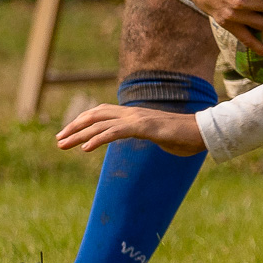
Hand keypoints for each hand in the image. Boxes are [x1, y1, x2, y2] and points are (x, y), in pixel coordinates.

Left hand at [57, 104, 204, 155]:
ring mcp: (138, 119)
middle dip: (74, 127)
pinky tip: (85, 148)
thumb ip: (151, 135)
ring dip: (78, 135)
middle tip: (58, 140)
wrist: (204, 132)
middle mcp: (133, 113)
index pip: (102, 113)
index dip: (83, 121)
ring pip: (100, 124)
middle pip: (95, 116)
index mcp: (135, 115)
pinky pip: (116, 132)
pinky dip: (98, 139)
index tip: (68, 134)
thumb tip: (152, 139)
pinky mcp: (144, 127)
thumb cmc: (186, 137)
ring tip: (62, 144)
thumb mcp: (161, 137)